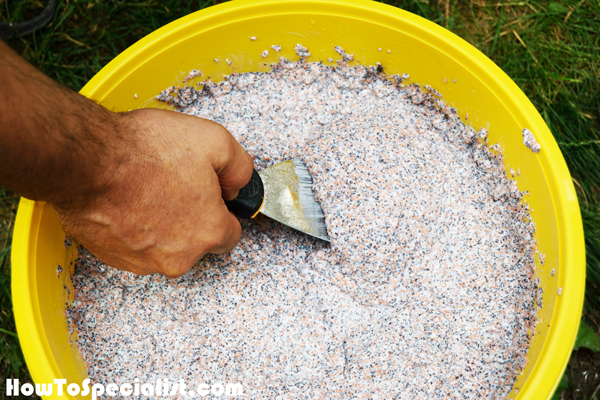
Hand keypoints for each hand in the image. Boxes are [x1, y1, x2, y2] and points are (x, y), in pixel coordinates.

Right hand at [53, 109, 253, 276]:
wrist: (86, 161)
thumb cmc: (145, 152)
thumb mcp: (215, 141)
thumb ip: (240, 167)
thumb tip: (239, 183)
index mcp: (209, 233)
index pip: (231, 233)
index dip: (223, 209)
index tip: (211, 194)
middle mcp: (179, 257)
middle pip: (197, 240)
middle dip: (192, 215)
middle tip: (175, 182)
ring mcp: (143, 261)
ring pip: (165, 245)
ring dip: (161, 222)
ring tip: (147, 188)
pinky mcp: (113, 257)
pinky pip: (135, 246)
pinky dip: (133, 227)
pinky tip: (127, 200)